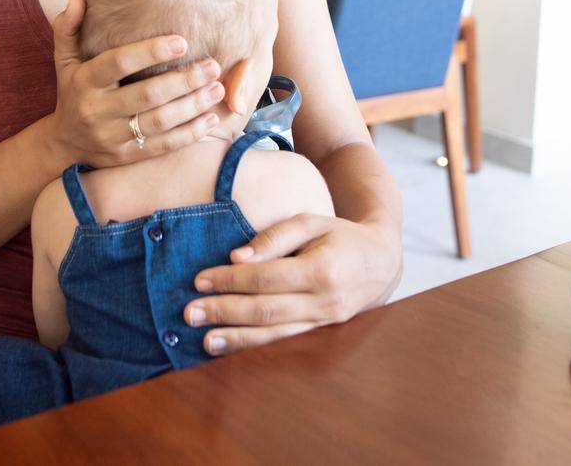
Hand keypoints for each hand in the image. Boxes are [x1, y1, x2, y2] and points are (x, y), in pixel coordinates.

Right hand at [48, 0, 229, 168]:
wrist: (64, 144)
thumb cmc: (72, 91)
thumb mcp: (64, 60)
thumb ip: (68, 28)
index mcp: (84, 82)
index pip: (119, 63)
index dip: (150, 52)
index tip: (183, 42)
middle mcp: (97, 111)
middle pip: (147, 95)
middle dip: (184, 81)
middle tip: (213, 66)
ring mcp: (112, 137)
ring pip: (159, 122)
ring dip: (193, 106)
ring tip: (219, 89)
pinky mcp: (127, 157)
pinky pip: (163, 147)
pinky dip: (190, 134)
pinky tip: (212, 120)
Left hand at [184, 213, 400, 355]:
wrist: (380, 262)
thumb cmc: (339, 236)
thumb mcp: (311, 221)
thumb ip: (274, 236)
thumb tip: (237, 258)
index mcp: (322, 269)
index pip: (266, 278)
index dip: (230, 281)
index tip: (199, 280)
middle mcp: (326, 302)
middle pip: (266, 311)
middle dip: (224, 312)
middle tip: (189, 312)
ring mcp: (326, 323)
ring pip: (275, 336)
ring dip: (236, 339)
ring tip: (204, 341)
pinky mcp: (323, 335)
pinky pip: (285, 344)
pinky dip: (256, 349)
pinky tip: (231, 350)